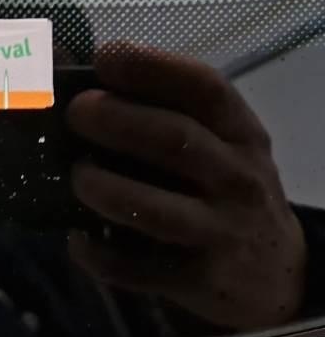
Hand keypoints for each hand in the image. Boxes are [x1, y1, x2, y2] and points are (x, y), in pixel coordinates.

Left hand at [66, 42, 305, 329]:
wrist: (274, 272)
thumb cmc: (223, 187)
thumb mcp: (214, 140)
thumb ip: (154, 103)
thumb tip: (62, 60)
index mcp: (240, 133)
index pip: (205, 89)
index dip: (151, 67)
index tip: (105, 57)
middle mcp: (236, 178)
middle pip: (174, 141)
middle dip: (116, 120)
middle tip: (76, 113)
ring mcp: (218, 232)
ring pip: (152, 208)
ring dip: (102, 186)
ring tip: (78, 175)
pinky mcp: (195, 279)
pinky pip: (133, 268)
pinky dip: (96, 252)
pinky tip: (78, 236)